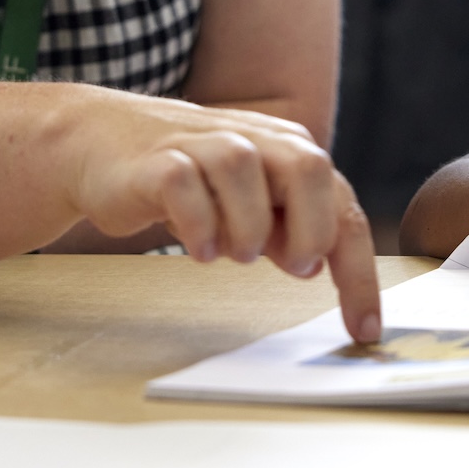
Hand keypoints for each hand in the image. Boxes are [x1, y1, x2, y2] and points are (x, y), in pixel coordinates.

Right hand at [59, 88, 380, 341]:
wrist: (103, 143)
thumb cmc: (189, 179)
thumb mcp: (248, 204)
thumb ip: (283, 227)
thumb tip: (315, 264)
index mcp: (287, 150)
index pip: (341, 207)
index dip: (358, 270)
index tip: (365, 328)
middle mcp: (254, 139)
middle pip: (308, 168)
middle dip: (310, 229)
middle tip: (292, 267)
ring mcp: (204, 144)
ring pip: (243, 172)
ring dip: (246, 228)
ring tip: (231, 253)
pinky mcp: (157, 161)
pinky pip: (184, 186)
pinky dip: (197, 225)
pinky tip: (198, 250)